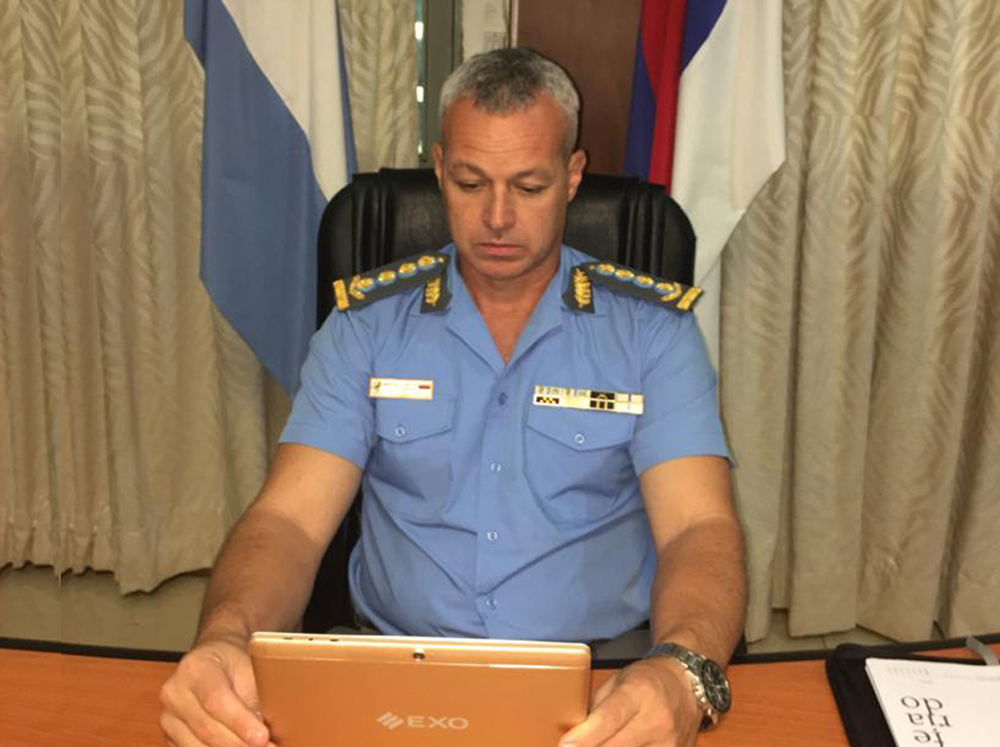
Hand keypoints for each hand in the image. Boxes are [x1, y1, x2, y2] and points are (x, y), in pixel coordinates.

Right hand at [159, 637, 274, 746]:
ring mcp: (168, 716)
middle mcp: (175, 693)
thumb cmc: (234, 662)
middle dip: (240, 744)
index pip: (216, 701)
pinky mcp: (169, 735)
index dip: (240, 722)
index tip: (262, 737)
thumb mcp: (250, 670)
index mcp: (195, 668)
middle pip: (207, 728)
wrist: (214, 659)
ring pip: (198, 746)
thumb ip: (253, 701)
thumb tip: (263, 736)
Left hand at [559, 658, 701, 746]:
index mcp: (638, 692)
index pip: (608, 719)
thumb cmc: (647, 680)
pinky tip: (622, 746)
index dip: (585, 737)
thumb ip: (596, 710)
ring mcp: (670, 743)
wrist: (686, 683)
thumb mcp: (617, 683)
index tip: (565, 746)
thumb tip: (574, 738)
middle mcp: (657, 720)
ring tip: (598, 744)